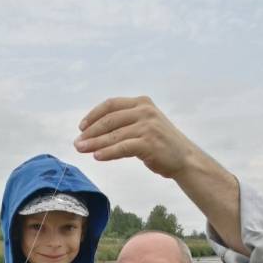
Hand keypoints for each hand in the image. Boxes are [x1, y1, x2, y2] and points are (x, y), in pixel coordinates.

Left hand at [75, 95, 242, 252]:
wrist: (185, 159)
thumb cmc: (162, 145)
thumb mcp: (145, 126)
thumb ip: (126, 124)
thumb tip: (97, 132)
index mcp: (142, 103)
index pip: (111, 105)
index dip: (93, 115)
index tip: (81, 127)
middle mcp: (144, 111)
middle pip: (109, 119)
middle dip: (91, 132)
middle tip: (77, 143)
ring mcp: (147, 126)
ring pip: (113, 134)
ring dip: (94, 143)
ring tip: (81, 150)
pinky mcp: (148, 142)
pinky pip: (122, 147)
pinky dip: (108, 152)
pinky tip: (97, 156)